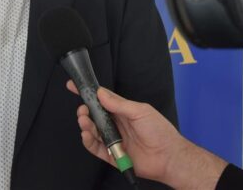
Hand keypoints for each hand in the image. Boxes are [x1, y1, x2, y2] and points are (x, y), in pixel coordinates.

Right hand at [67, 81, 226, 189]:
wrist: (168, 156)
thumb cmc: (159, 131)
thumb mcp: (140, 111)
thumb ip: (119, 104)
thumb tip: (101, 93)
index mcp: (123, 111)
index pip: (102, 99)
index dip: (88, 93)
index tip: (74, 86)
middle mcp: (116, 124)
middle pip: (94, 116)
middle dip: (84, 111)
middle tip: (82, 109)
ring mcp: (113, 139)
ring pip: (92, 131)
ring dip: (85, 125)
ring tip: (84, 121)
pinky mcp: (112, 155)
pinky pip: (95, 148)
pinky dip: (88, 141)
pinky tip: (86, 134)